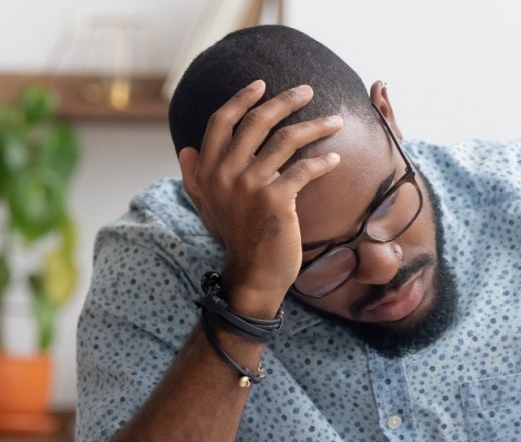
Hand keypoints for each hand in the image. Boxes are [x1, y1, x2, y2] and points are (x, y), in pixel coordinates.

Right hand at [177, 80, 342, 316]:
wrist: (252, 276)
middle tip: (307, 90)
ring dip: (315, 126)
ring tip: (335, 120)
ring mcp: (250, 185)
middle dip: (285, 101)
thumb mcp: (207, 207)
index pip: (221, 121)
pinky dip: (323, 161)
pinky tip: (335, 158)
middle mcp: (225, 173)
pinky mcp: (276, 200)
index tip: (262, 85)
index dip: (242, 99)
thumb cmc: (236, 240)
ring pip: (286, 140)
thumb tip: (185, 150)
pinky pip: (304, 169)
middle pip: (257, 122)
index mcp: (208, 170)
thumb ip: (195, 177)